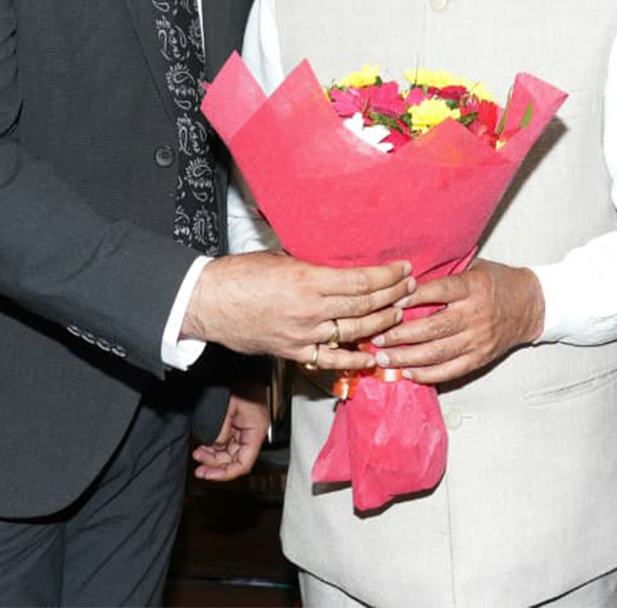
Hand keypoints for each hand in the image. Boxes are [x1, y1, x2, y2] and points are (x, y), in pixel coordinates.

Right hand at [182, 251, 412, 370]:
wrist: (207, 302)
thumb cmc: (239, 275)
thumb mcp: (281, 258)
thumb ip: (312, 265)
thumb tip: (337, 264)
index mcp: (308, 281)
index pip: (361, 281)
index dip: (388, 276)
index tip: (403, 269)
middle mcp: (310, 310)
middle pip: (364, 305)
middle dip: (392, 296)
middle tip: (409, 288)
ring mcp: (303, 334)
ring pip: (353, 331)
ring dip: (380, 323)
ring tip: (397, 312)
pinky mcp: (293, 351)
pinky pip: (331, 359)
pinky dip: (353, 359)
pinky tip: (371, 355)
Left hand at [192, 383, 268, 481]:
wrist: (241, 367)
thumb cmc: (239, 382)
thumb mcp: (226, 409)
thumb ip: (220, 432)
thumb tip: (215, 445)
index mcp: (255, 431)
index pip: (243, 463)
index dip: (226, 473)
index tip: (208, 475)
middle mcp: (252, 432)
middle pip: (235, 460)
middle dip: (215, 464)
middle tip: (199, 467)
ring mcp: (244, 428)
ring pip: (229, 452)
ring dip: (213, 456)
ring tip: (198, 454)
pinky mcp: (237, 424)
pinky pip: (226, 441)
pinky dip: (214, 446)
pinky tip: (204, 445)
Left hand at [367, 259, 544, 383]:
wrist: (531, 305)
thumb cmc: (497, 283)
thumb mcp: (475, 268)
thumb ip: (447, 274)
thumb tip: (406, 276)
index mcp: (474, 288)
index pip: (440, 291)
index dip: (414, 296)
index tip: (391, 300)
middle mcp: (476, 315)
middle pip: (433, 328)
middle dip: (400, 335)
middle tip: (376, 337)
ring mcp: (478, 340)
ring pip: (437, 353)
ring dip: (406, 358)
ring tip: (383, 359)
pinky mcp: (480, 358)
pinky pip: (450, 371)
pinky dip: (427, 374)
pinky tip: (408, 372)